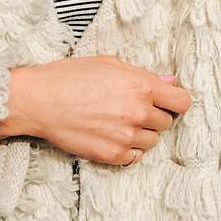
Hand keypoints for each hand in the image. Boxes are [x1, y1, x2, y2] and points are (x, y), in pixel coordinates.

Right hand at [8, 56, 190, 165]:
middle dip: (154, 116)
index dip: (176, 101)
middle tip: (131, 109)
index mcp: (141, 86)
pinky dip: (128, 149)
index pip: (182, 101)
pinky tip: (112, 136)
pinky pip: (135, 157)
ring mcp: (126, 136)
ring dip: (141, 134)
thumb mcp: (107, 63)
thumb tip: (168, 82)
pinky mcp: (112, 155)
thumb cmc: (68, 76)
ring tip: (118, 123)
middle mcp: (138, 112)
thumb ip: (141, 74)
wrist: (38, 101)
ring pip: (152, 141)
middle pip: (166, 122)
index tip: (167, 102)